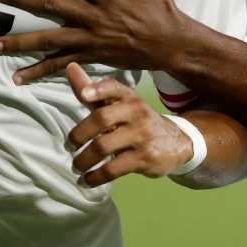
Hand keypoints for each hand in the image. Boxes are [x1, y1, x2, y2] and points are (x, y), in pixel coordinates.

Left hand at [0, 0, 188, 83]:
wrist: (170, 42)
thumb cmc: (158, 2)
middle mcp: (91, 14)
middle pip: (48, 5)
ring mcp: (88, 38)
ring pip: (48, 40)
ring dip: (20, 42)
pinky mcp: (90, 56)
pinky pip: (60, 65)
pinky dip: (38, 72)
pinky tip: (17, 78)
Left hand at [65, 63, 191, 186]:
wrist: (177, 141)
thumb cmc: (136, 120)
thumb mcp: (119, 104)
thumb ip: (93, 91)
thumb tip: (70, 67)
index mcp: (129, 97)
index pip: (114, 87)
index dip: (98, 89)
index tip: (84, 94)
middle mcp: (136, 112)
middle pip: (102, 118)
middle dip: (79, 134)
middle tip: (70, 146)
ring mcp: (141, 135)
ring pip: (104, 146)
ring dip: (83, 159)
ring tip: (77, 166)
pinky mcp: (144, 158)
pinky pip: (114, 168)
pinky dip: (96, 176)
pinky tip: (88, 180)